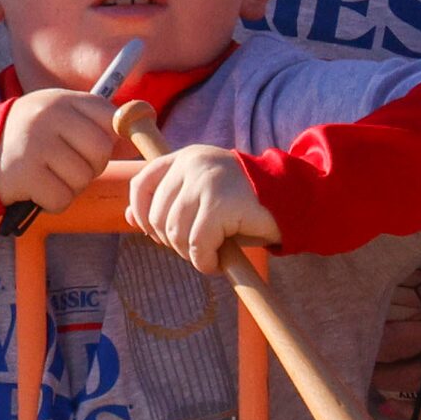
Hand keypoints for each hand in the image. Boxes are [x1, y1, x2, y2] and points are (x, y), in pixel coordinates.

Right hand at [0, 88, 118, 213]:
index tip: (101, 148)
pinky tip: (38, 188)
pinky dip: (54, 201)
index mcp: (63, 99)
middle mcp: (50, 116)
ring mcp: (37, 144)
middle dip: (92, 166)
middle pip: (100, 150)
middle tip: (70, 165)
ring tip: (50, 175)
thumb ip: (92, 118)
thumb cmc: (30, 135)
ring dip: (71, 185)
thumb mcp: (57, 113)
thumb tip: (139, 128)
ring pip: (82, 178)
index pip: (110, 116)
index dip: (115, 137)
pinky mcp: (26, 173)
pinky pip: (62, 198)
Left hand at [126, 144, 277, 273]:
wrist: (291, 198)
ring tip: (211, 255)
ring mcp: (206, 181)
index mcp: (184, 157)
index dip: (141, 214)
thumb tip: (128, 217)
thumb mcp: (202, 197)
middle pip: (157, 216)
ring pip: (175, 233)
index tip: (157, 234)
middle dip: (172, 242)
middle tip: (197, 249)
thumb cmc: (245, 202)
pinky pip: (197, 245)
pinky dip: (204, 262)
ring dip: (191, 255)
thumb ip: (168, 202)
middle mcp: (192, 164)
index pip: (141, 183)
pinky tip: (218, 262)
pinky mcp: (220, 203)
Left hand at [368, 236, 420, 418]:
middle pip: (416, 369)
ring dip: (392, 387)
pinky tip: (388, 407)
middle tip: (352, 355)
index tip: (355, 330)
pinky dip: (417, 411)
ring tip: (365, 375)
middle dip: (381, 365)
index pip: (415, 335)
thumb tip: (385, 232)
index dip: (382, 340)